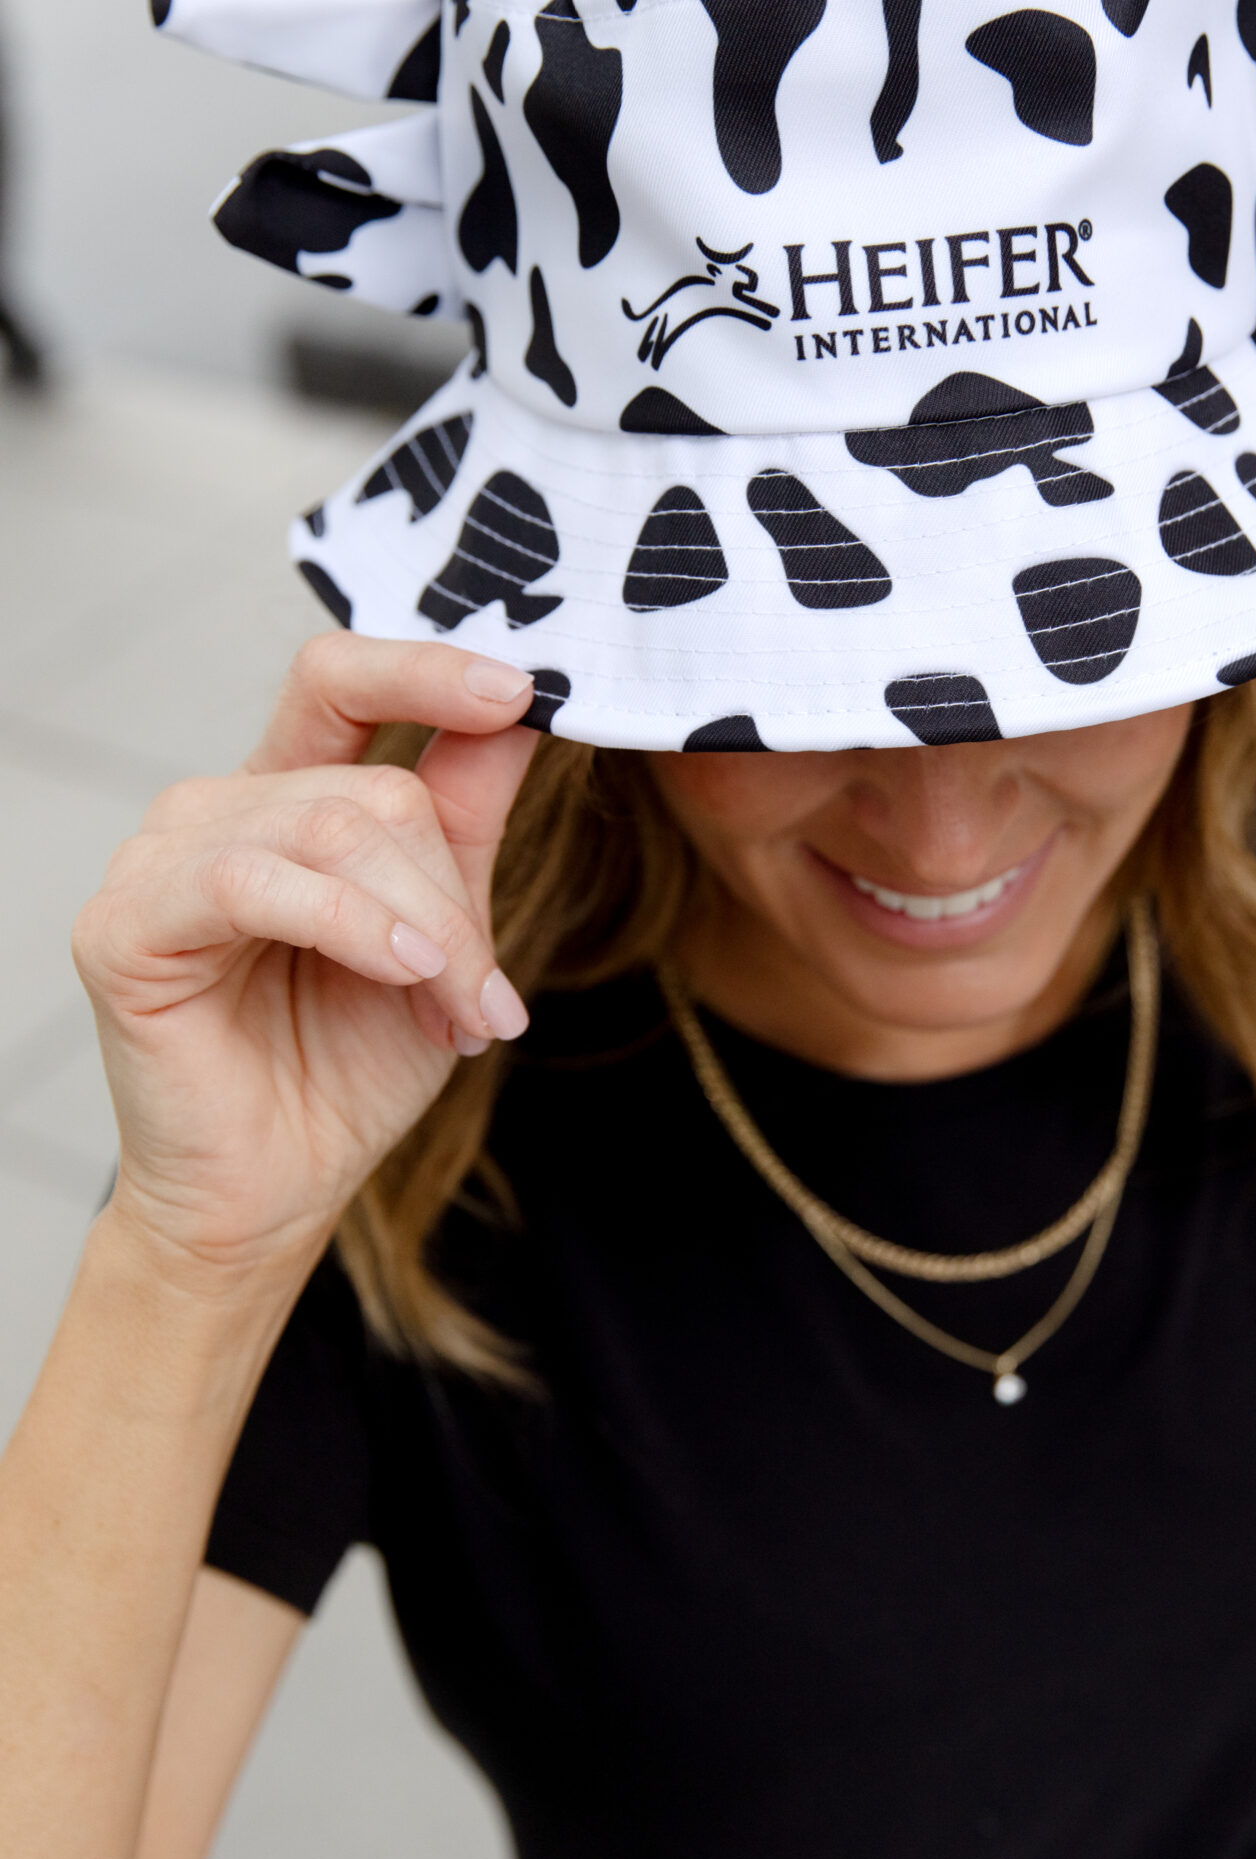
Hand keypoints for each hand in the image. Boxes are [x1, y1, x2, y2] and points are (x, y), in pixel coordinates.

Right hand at [73, 635, 538, 1276]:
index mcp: (284, 797)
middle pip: (374, 791)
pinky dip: (350, 925)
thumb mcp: (441, 934)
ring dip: (423, 930)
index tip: (523, 687)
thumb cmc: (347, 1067)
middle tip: (487, 997)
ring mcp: (158, 860)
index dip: (428, 668)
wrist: (277, 1190)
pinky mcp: (125, 926)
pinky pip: (255, 882)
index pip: (340, 680)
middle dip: (453, 899)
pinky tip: (402, 974)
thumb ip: (467, 816)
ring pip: (333, 831)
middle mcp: (214, 810)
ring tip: (457, 1013)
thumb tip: (528, 705)